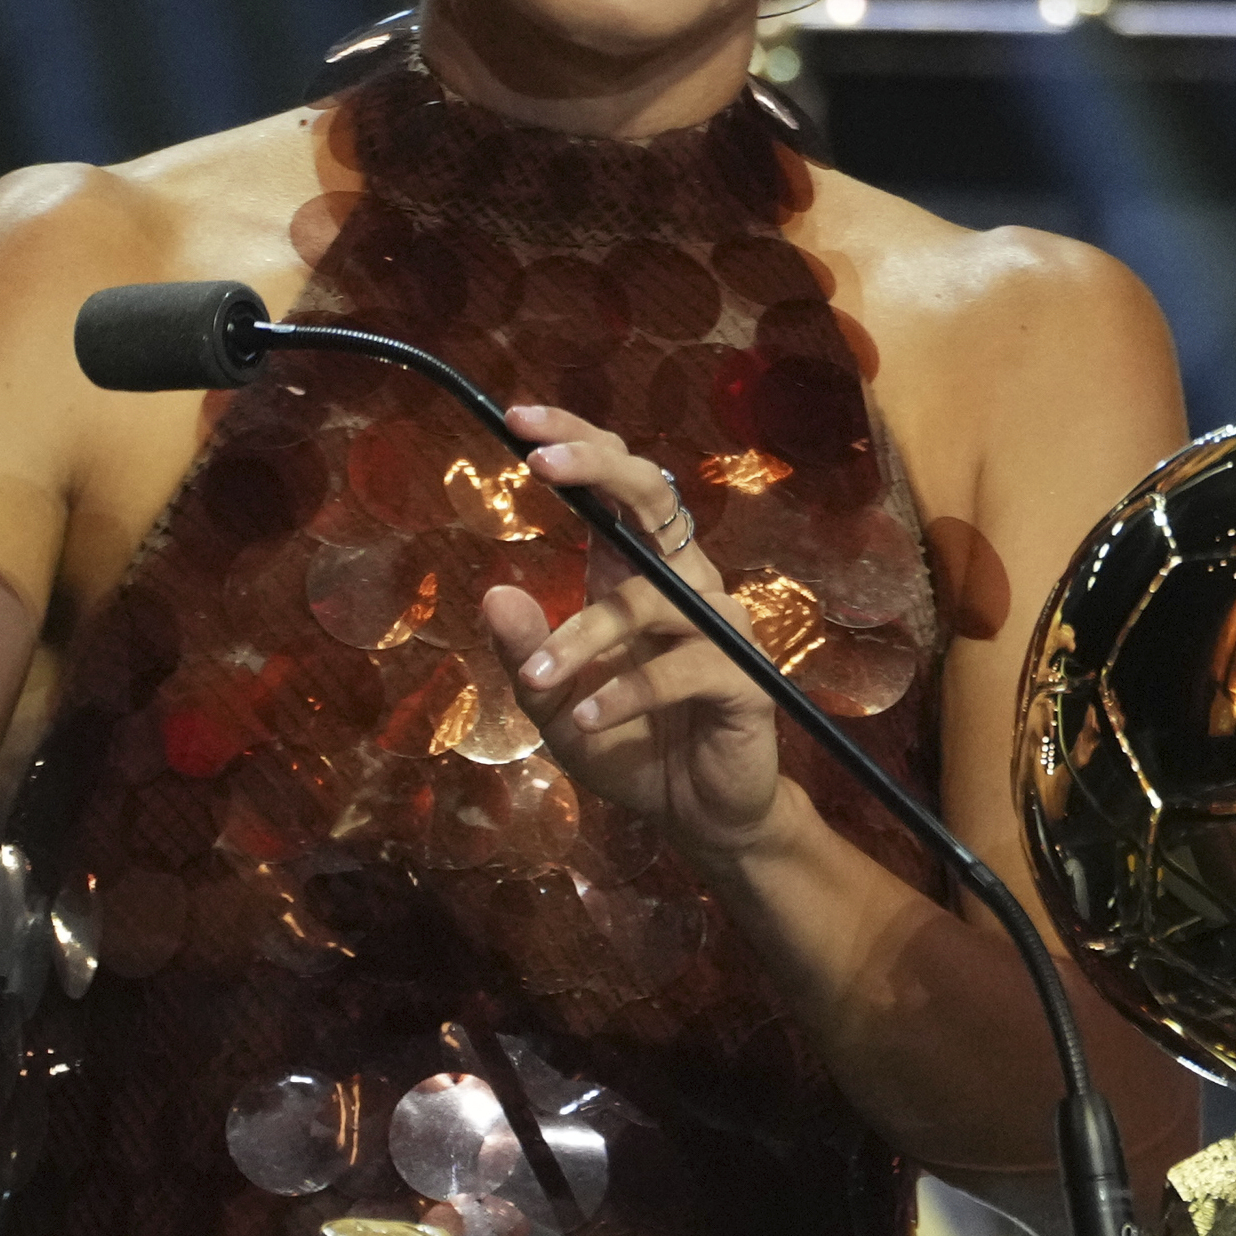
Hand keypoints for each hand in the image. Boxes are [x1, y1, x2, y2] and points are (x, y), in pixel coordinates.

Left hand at [482, 406, 788, 866]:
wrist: (698, 815)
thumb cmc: (627, 745)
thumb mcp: (553, 703)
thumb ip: (523, 652)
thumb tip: (493, 593)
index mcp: (636, 570)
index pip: (616, 484)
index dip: (577, 442)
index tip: (518, 419)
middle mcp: (682, 581)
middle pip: (652, 494)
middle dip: (596, 468)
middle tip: (539, 465)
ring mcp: (718, 625)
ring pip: (648, 600)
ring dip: (583, 638)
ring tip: (537, 678)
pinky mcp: (742, 677)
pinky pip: (682, 669)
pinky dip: (627, 694)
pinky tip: (589, 719)